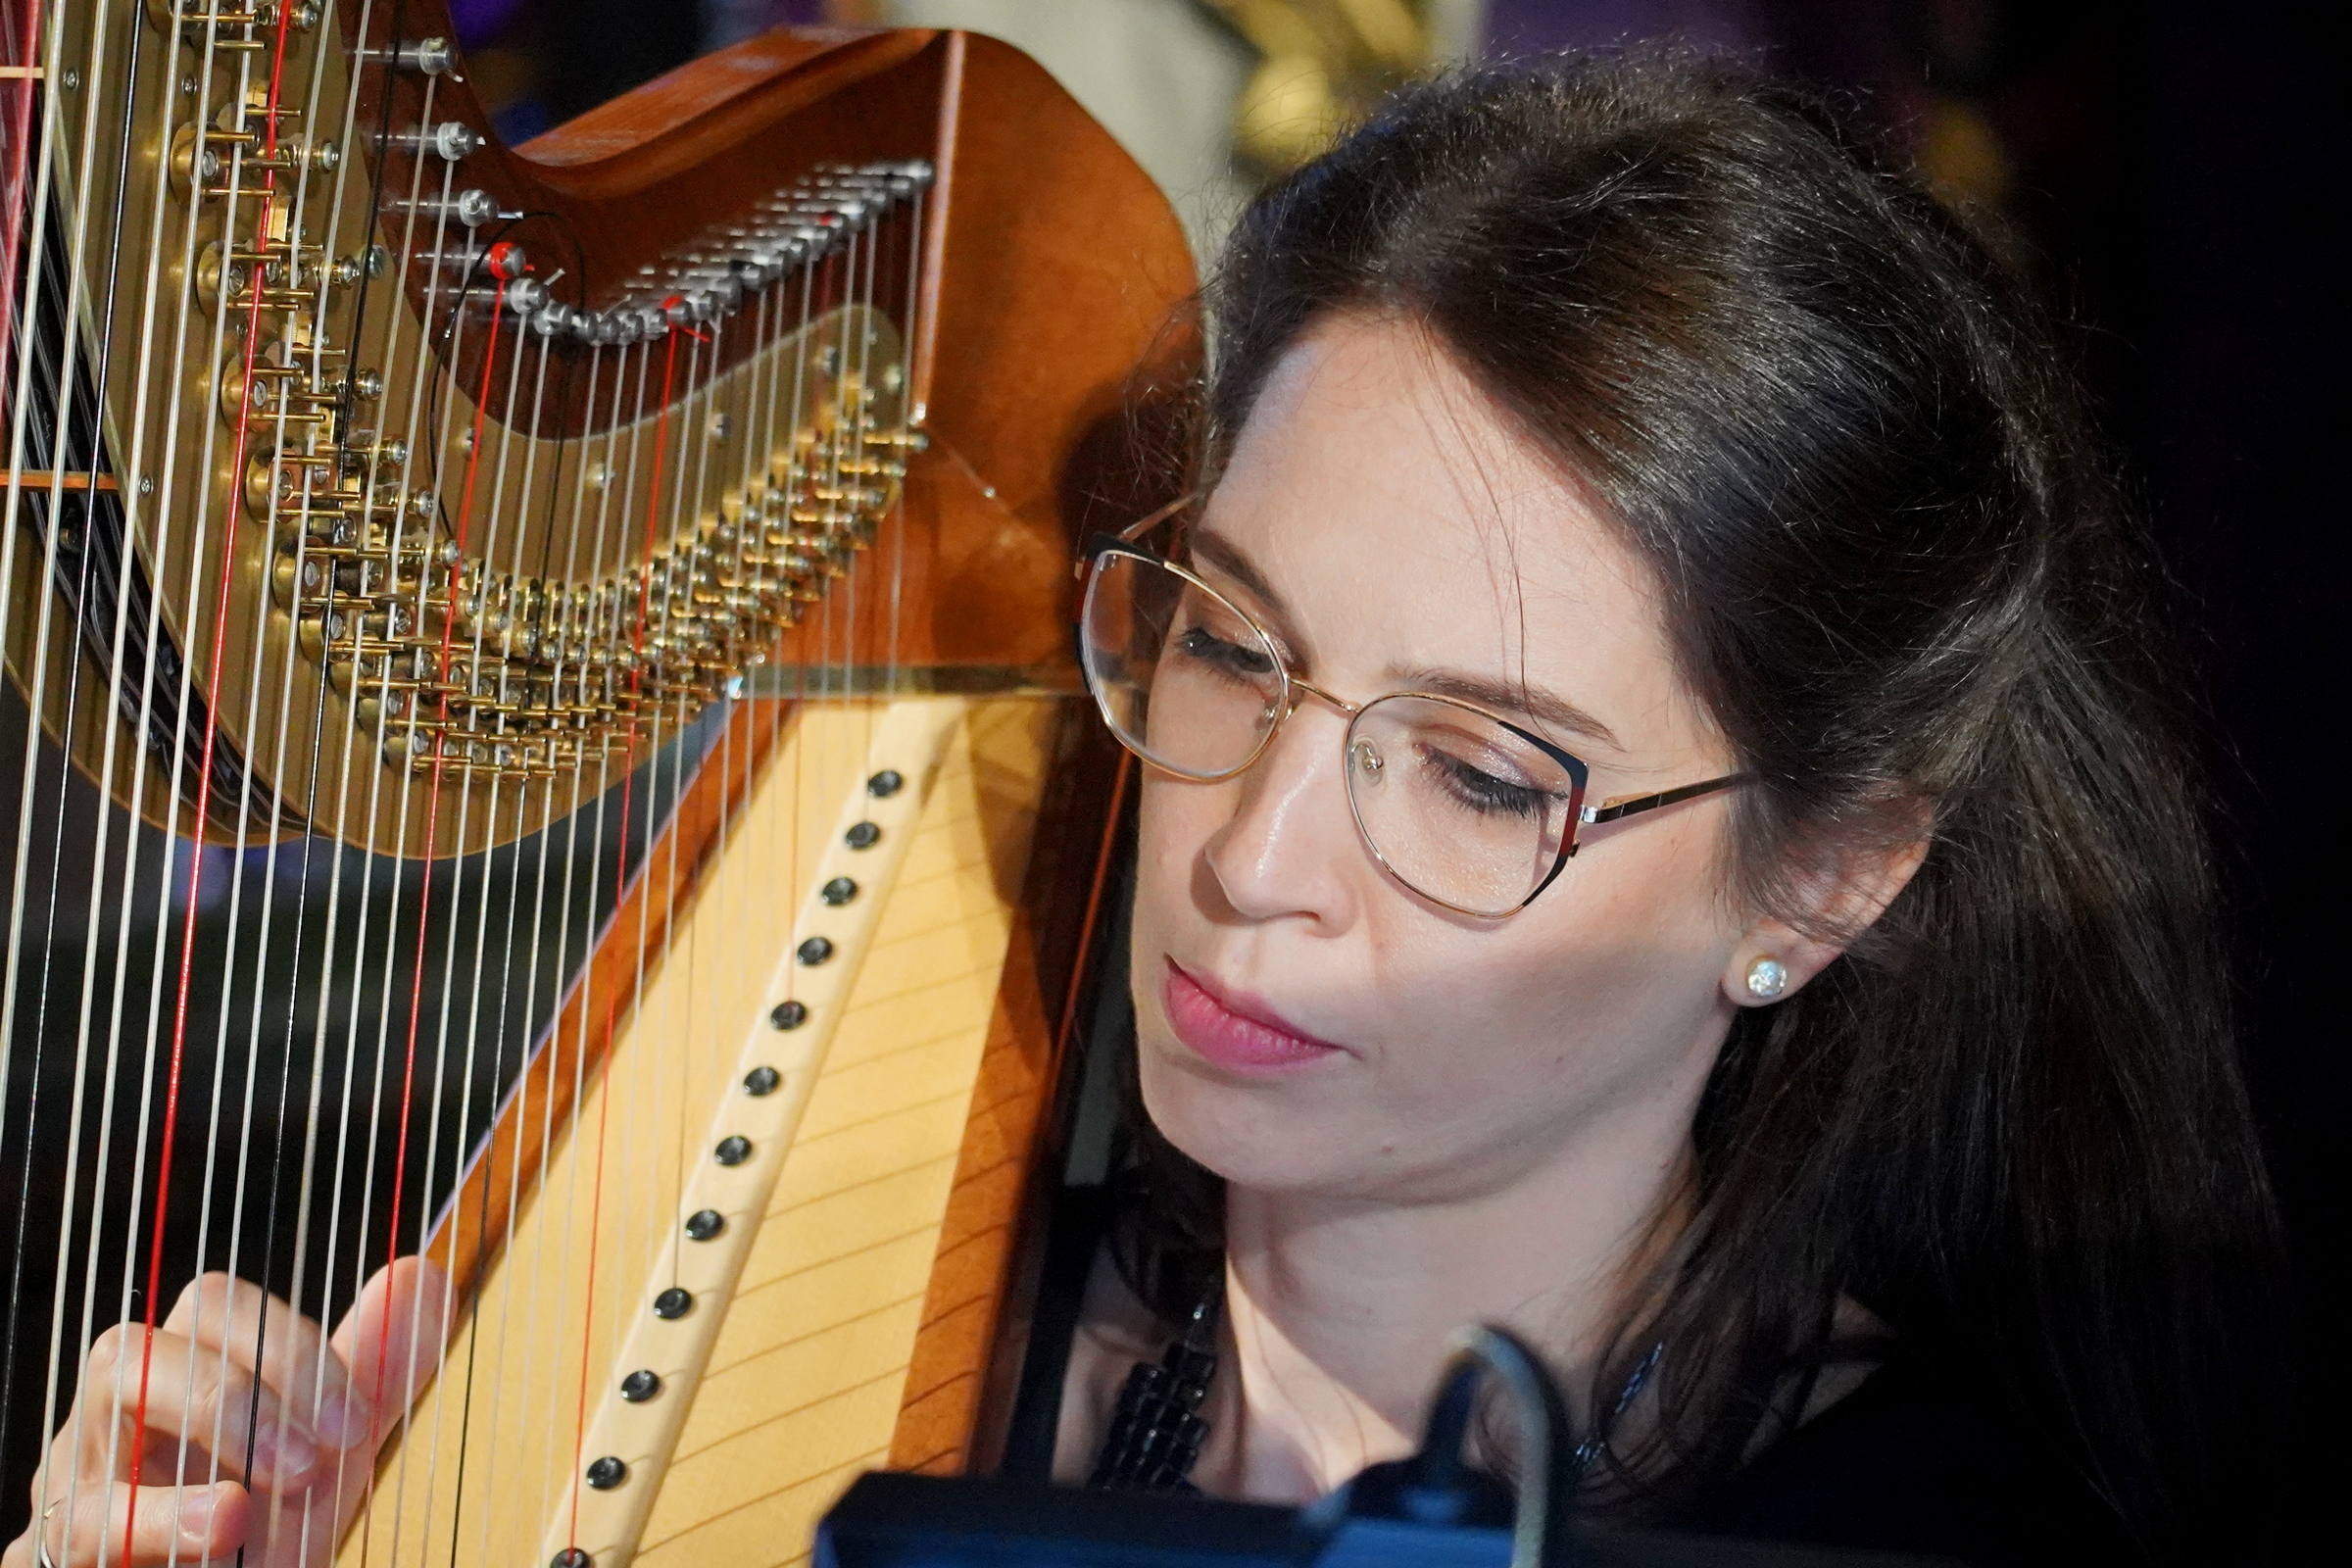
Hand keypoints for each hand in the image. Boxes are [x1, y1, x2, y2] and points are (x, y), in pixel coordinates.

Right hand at [4, 1258, 447, 1567]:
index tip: (357, 1418)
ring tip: (251, 1509)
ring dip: (186, 1466)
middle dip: (234, 1397)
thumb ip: (376, 1367)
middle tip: (311, 1464)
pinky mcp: (56, 1557)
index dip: (289, 1347)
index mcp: (181, 1369)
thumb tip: (422, 1272)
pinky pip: (72, 1534)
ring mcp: (75, 1484)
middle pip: (134, 1349)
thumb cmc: (265, 1521)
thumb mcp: (332, 1447)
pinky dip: (155, 1529)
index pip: (213, 1305)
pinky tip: (217, 1536)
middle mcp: (114, 1415)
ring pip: (96, 1429)